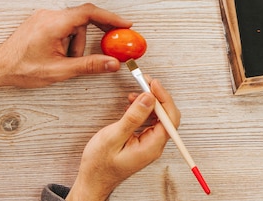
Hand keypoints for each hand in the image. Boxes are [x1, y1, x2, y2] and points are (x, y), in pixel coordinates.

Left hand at [0, 3, 131, 88]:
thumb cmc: (21, 68)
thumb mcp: (60, 70)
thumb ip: (89, 65)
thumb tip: (111, 63)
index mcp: (55, 24)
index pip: (89, 13)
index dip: (111, 17)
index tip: (125, 24)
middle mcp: (50, 16)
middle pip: (84, 18)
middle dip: (95, 33)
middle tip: (110, 41)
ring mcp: (45, 17)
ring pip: (74, 24)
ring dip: (78, 42)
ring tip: (69, 59)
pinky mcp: (43, 22)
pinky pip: (65, 26)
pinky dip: (71, 39)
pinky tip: (65, 52)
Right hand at [66, 79, 179, 200]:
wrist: (92, 181)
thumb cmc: (99, 165)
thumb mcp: (113, 137)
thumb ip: (133, 118)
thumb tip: (149, 98)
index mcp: (152, 146)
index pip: (169, 118)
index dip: (163, 98)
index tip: (152, 83)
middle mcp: (155, 145)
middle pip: (166, 116)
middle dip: (157, 96)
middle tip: (144, 82)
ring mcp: (150, 143)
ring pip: (158, 117)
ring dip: (149, 102)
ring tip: (136, 90)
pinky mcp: (143, 141)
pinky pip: (150, 122)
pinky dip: (143, 110)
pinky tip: (133, 104)